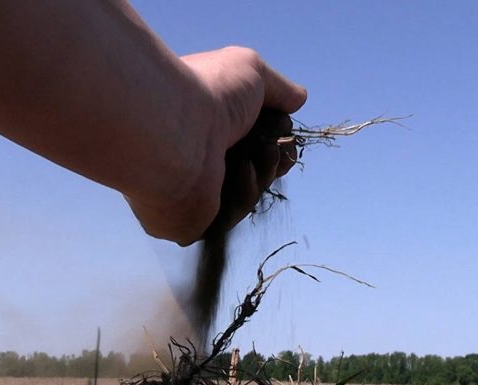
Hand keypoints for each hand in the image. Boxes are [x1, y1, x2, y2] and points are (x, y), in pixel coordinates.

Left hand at [127, 47, 306, 244]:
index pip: (243, 136)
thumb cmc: (209, 92)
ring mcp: (188, 188)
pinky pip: (231, 216)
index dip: (272, 137)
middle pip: (250, 167)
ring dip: (264, 170)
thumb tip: (298, 98)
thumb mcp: (252, 71)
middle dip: (275, 156)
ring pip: (246, 192)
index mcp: (201, 120)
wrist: (179, 129)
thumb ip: (278, 87)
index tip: (284, 133)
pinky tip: (240, 170)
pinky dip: (246, 191)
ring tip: (258, 153)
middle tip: (276, 146)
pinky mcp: (188, 221)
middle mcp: (193, 153)